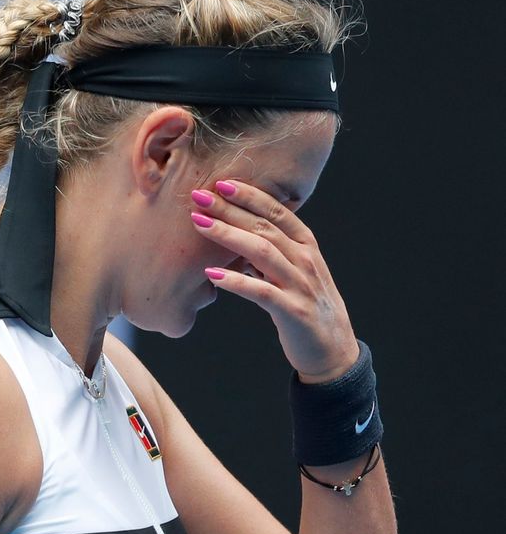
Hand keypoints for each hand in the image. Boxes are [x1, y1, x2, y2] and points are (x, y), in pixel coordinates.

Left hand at [191, 180, 360, 381]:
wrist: (334, 352)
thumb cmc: (306, 308)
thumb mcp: (292, 274)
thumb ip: (269, 254)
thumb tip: (235, 238)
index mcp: (307, 246)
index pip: (277, 211)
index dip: (249, 195)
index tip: (221, 182)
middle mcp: (306, 260)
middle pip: (265, 226)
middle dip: (230, 208)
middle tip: (199, 195)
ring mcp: (301, 285)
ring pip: (262, 252)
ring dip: (228, 235)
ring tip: (199, 224)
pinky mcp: (293, 312)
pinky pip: (261, 292)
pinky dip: (235, 281)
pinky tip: (211, 274)